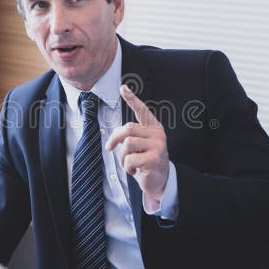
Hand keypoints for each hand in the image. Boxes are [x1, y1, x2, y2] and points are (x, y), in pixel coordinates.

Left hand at [105, 84, 169, 204]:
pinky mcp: (154, 159)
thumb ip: (129, 137)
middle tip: (109, 148)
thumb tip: (113, 140)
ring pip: (127, 144)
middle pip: (128, 128)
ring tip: (130, 163)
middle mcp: (158, 134)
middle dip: (115, 138)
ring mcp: (158, 146)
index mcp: (154, 128)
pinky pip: (130, 159)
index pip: (142, 110)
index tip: (123, 88)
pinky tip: (136, 170)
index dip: (132, 99)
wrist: (159, 180)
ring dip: (123, 156)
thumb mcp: (137, 146)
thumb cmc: (145, 161)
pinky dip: (127, 167)